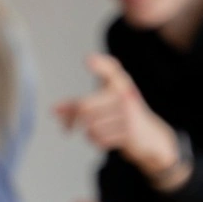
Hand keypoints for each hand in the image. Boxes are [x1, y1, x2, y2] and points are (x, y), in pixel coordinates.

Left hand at [54, 55, 178, 176]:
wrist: (149, 136)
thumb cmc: (119, 115)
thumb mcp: (103, 105)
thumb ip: (76, 104)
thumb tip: (53, 110)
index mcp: (120, 83)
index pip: (110, 70)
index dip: (100, 65)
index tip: (87, 60)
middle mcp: (125, 95)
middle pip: (85, 107)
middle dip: (71, 119)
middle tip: (67, 127)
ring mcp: (128, 114)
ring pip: (91, 126)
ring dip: (88, 132)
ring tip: (95, 131)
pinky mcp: (130, 132)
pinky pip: (99, 139)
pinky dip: (96, 141)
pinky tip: (106, 138)